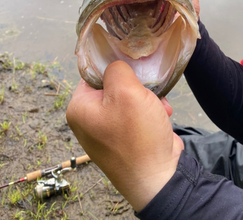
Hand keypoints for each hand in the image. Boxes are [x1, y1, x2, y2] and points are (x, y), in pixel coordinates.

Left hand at [66, 61, 183, 211]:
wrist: (158, 177)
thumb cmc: (137, 134)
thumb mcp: (126, 92)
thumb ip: (117, 69)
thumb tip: (116, 66)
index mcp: (79, 108)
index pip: (93, 72)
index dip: (114, 66)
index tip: (132, 66)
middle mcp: (89, 119)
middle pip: (113, 84)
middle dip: (136, 86)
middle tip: (147, 90)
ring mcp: (107, 130)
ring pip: (129, 98)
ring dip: (147, 98)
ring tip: (158, 106)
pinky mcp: (125, 137)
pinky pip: (137, 113)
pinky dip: (151, 111)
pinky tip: (162, 115)